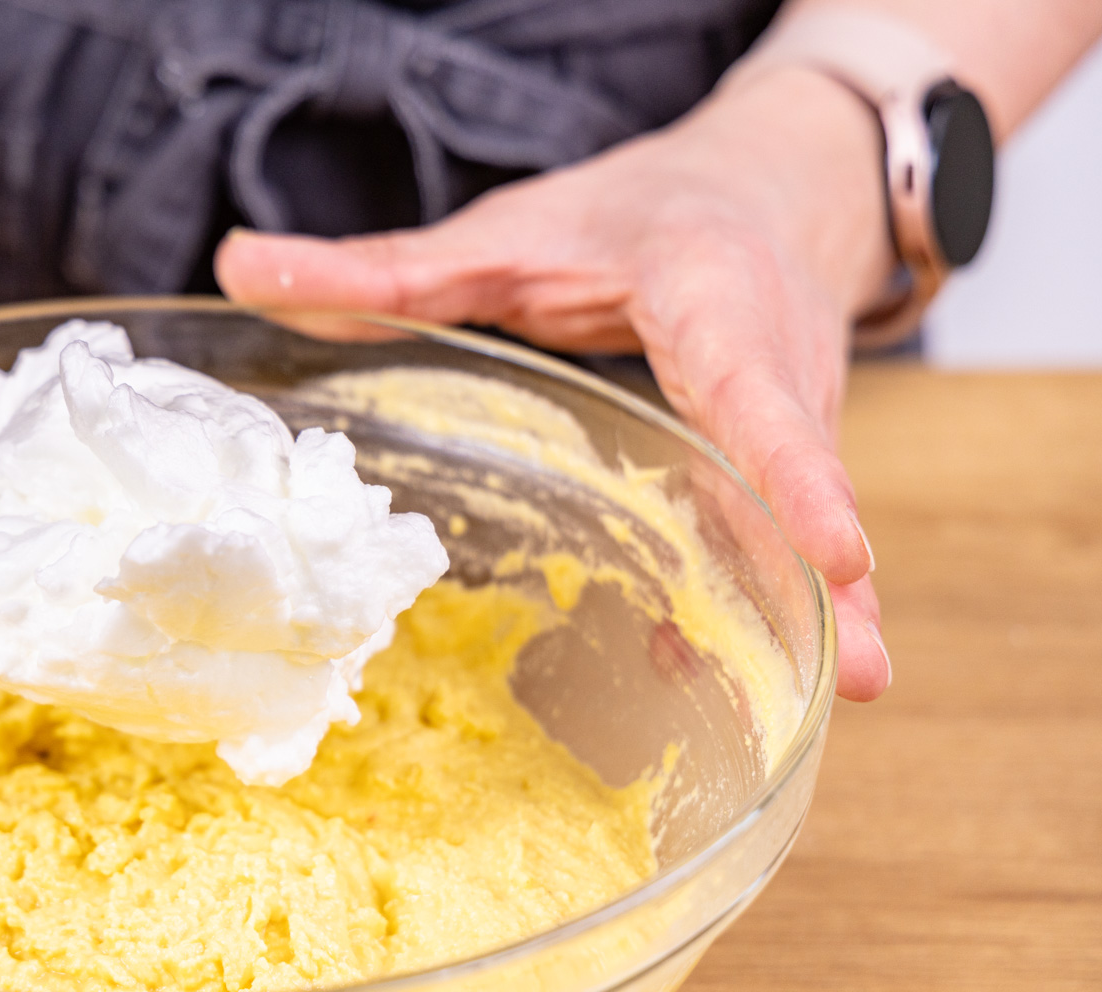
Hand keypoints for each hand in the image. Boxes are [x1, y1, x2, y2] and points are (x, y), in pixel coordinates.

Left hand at [216, 67, 894, 700]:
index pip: (759, 388)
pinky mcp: (787, 461)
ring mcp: (797, 420)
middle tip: (863, 672)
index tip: (839, 544)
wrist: (767, 189)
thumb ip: (385, 267)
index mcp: (715, 301)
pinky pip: (784, 534)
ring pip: (810, 517)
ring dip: (828, 607)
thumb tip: (239, 269)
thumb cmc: (641, 213)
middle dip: (834, 574)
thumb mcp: (512, 231)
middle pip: (805, 476)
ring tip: (846, 693)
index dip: (797, 471)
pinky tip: (731, 672)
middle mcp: (780, 367)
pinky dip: (773, 598)